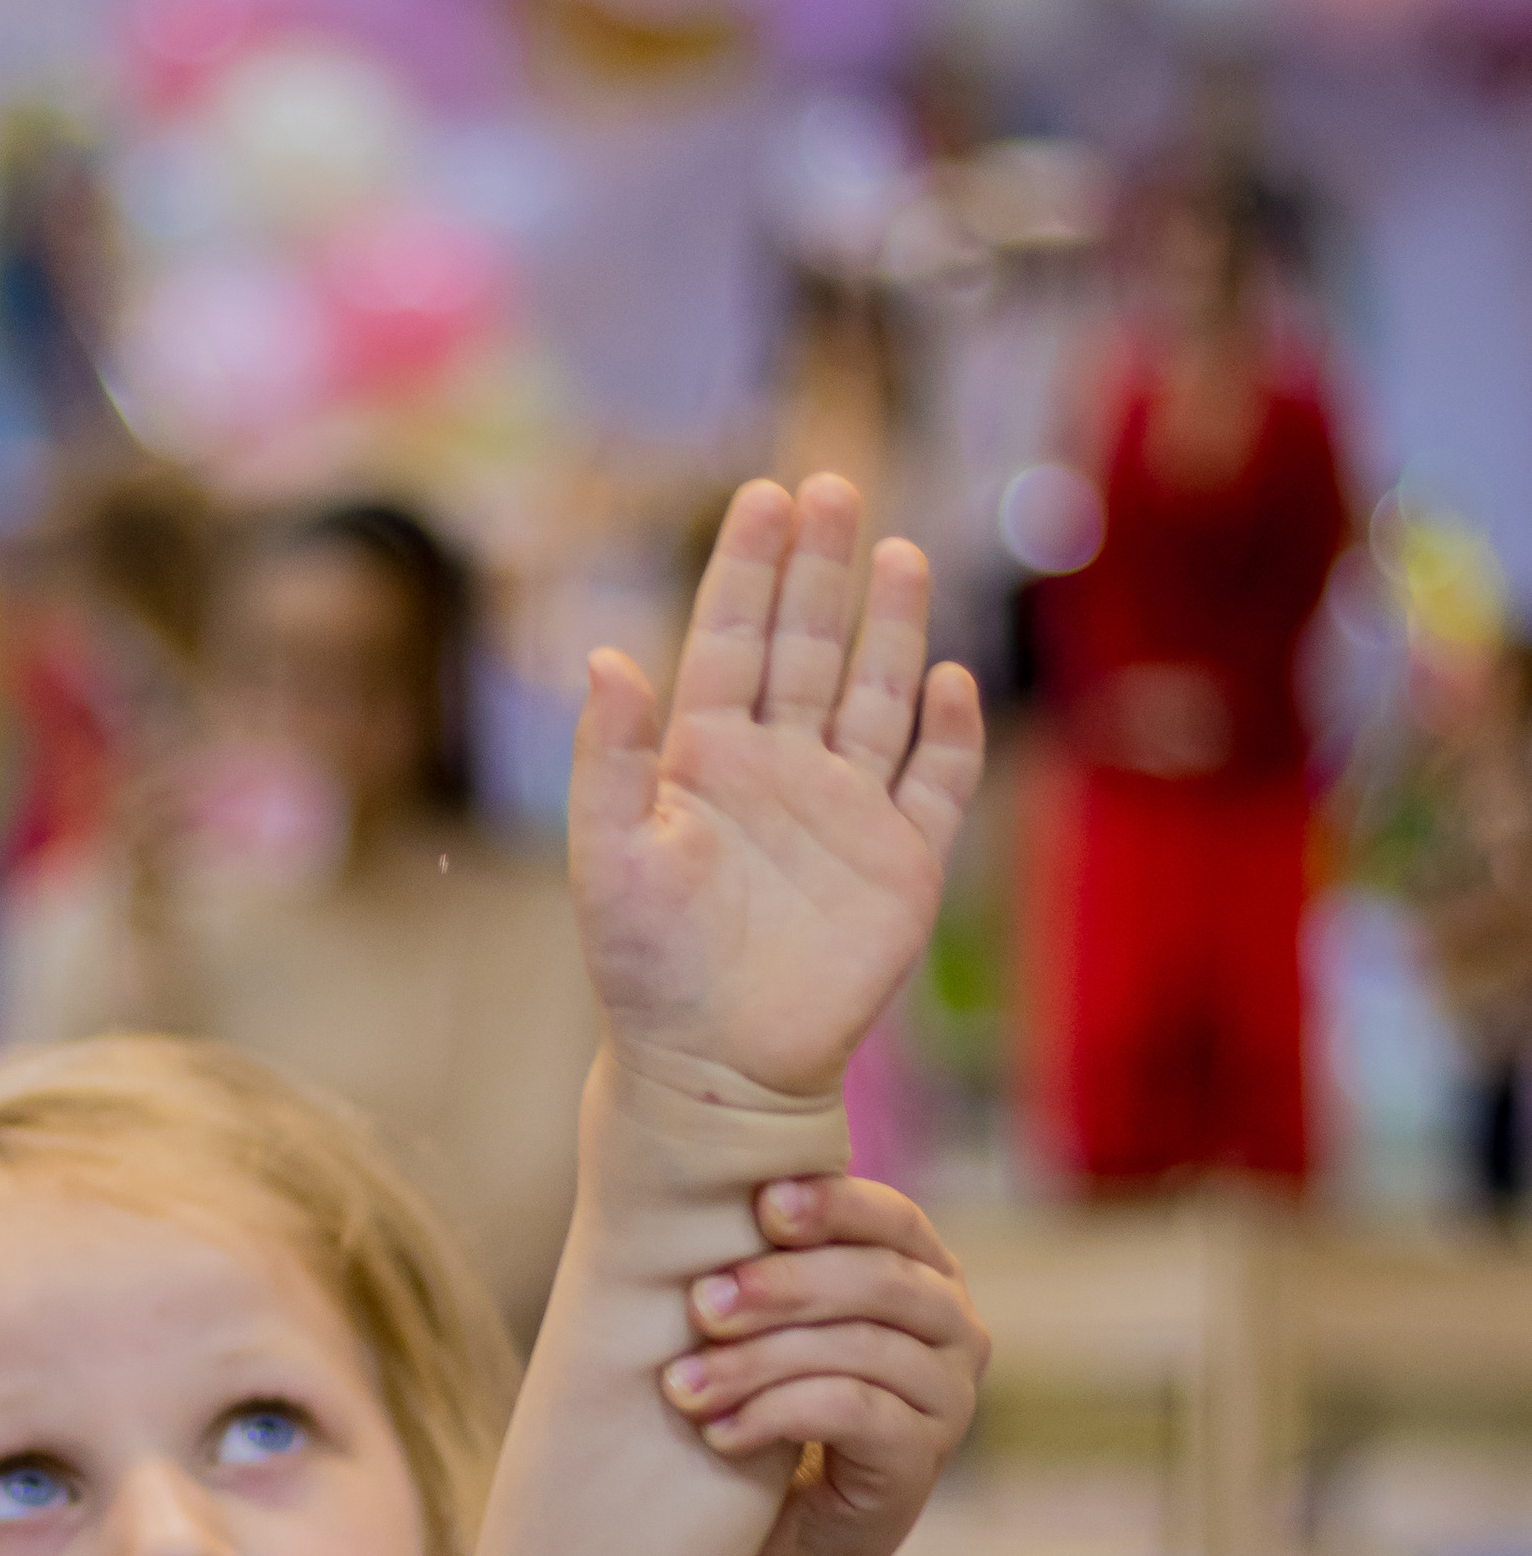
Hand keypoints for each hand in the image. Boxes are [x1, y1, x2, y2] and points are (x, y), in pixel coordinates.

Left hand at [571, 477, 983, 1103]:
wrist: (714, 1069)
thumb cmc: (645, 969)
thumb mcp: (609, 859)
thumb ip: (608, 759)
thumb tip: (606, 656)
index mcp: (704, 759)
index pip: (731, 641)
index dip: (747, 569)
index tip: (763, 494)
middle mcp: (779, 769)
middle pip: (808, 646)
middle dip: (821, 569)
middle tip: (833, 487)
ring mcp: (846, 811)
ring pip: (877, 695)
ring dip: (891, 627)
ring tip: (899, 551)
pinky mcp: (902, 863)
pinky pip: (937, 783)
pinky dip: (949, 734)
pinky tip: (950, 681)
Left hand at [661, 1176, 986, 1555]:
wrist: (778, 1542)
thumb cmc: (765, 1408)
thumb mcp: (768, 1326)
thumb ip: (768, 1263)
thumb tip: (699, 1191)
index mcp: (924, 1273)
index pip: (894, 1218)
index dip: (833, 1205)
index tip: (761, 1205)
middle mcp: (954, 1327)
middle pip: (879, 1281)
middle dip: (783, 1286)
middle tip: (701, 1304)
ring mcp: (949, 1396)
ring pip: (860, 1350)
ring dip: (759, 1361)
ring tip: (684, 1385)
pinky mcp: (923, 1459)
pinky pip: (856, 1414)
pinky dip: (777, 1415)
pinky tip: (720, 1432)